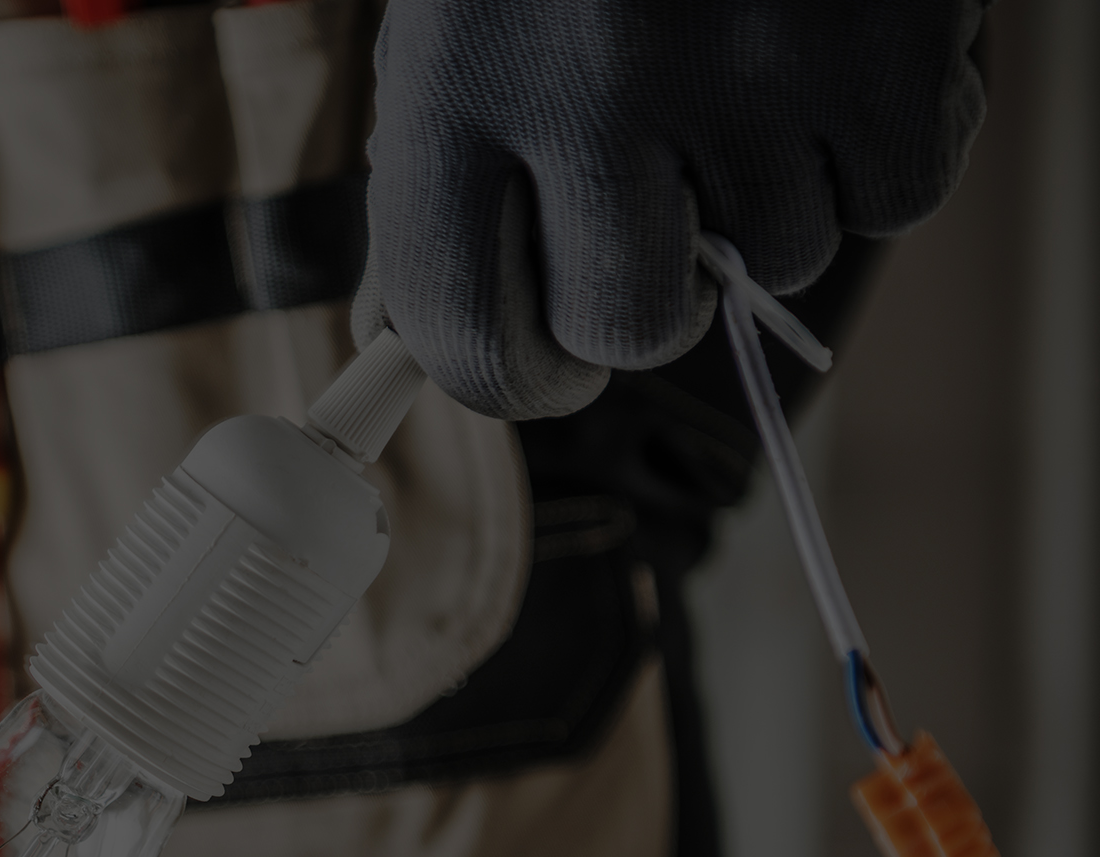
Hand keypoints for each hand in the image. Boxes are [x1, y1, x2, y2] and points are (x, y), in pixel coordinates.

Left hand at [357, 0, 988, 418]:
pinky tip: (821, 71)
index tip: (537, 367)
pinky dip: (866, 160)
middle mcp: (596, 86)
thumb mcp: (456, 21)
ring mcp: (751, 69)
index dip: (507, 375)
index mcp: (459, 78)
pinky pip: (888, 205)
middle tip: (650, 234)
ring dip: (757, 203)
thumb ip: (438, 173)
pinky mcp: (889, 51)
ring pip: (773, 267)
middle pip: (626, 330)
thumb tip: (413, 336)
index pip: (467, 332)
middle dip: (636, 304)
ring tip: (735, 77)